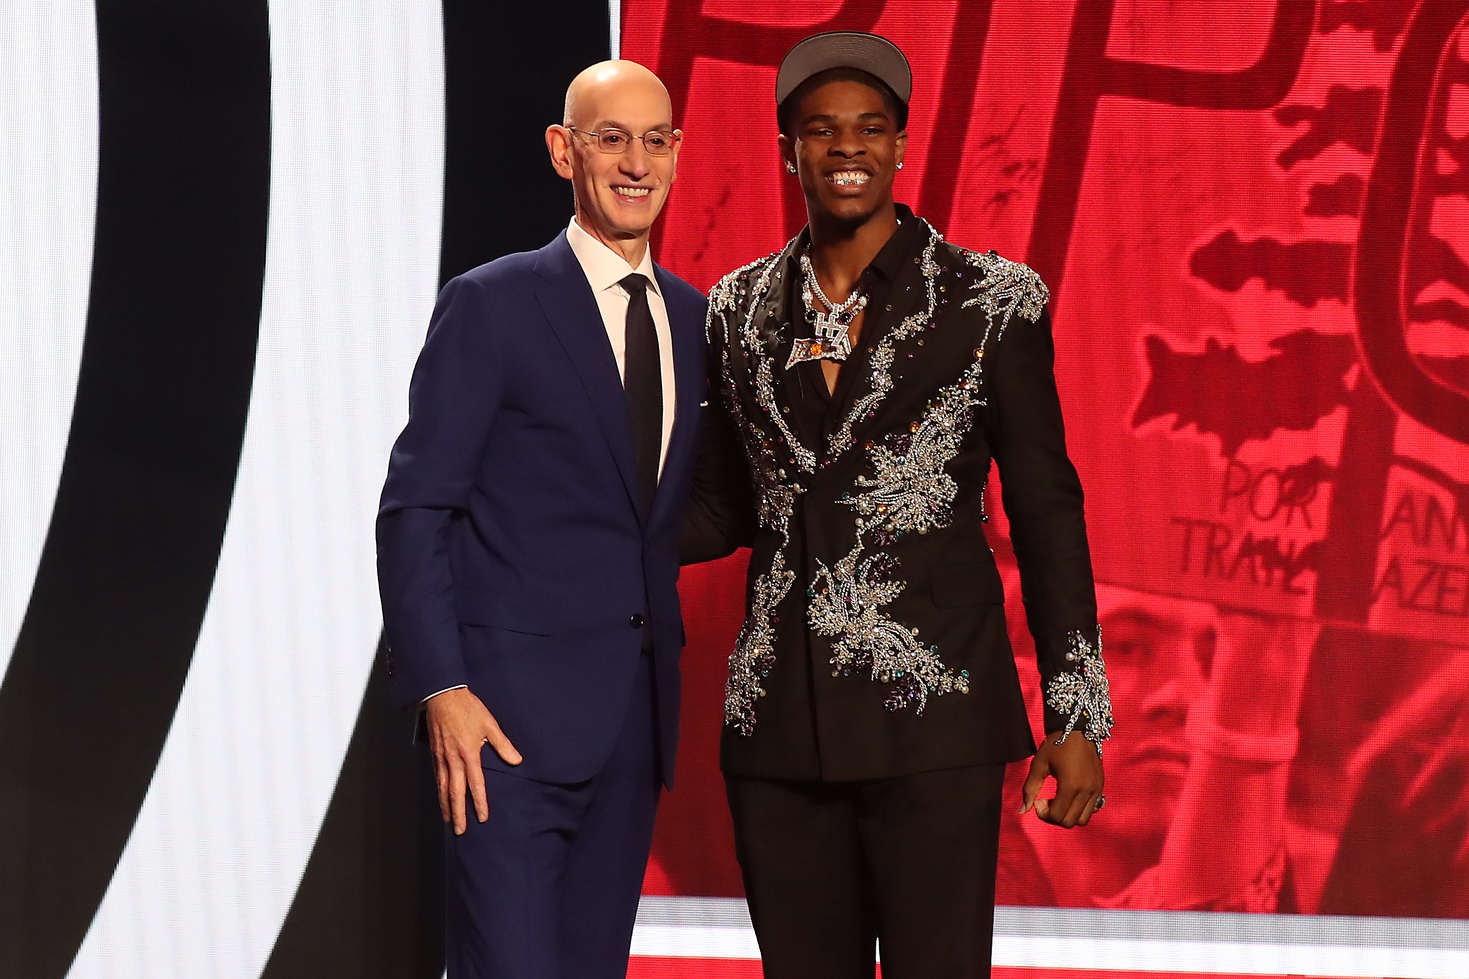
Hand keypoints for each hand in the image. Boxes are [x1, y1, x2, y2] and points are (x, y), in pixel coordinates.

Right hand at [425, 687, 521, 833]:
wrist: (442, 696)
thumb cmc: (468, 708)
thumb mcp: (490, 724)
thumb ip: (503, 745)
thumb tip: (516, 761)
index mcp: (469, 754)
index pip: (476, 784)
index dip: (480, 802)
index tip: (482, 818)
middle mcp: (454, 760)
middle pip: (456, 792)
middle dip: (458, 813)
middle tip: (460, 830)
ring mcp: (442, 758)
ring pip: (443, 787)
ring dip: (446, 805)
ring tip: (448, 820)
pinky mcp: (435, 753)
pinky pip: (437, 777)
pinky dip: (439, 790)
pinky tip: (441, 796)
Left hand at [1021, 730, 1104, 827]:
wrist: (1078, 729)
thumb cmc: (1055, 745)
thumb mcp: (1038, 765)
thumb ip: (1029, 789)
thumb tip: (1022, 811)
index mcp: (1070, 786)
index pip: (1057, 816)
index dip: (1043, 813)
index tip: (1038, 800)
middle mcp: (1087, 791)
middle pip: (1070, 822)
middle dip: (1054, 817)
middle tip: (1046, 802)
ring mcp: (1096, 790)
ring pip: (1083, 820)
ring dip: (1068, 816)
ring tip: (1059, 801)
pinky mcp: (1100, 786)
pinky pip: (1093, 809)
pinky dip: (1080, 810)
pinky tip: (1071, 797)